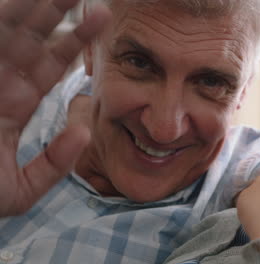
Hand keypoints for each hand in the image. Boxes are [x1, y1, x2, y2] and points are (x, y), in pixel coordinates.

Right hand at [0, 0, 110, 216]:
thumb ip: (53, 164)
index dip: (75, 39)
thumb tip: (84, 133)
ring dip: (34, 5)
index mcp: (17, 104)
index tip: (100, 17)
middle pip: (33, 38)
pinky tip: (16, 2)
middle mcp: (0, 84)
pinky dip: (2, 17)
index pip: (51, 64)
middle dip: (57, 11)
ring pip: (8, 29)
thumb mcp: (20, 190)